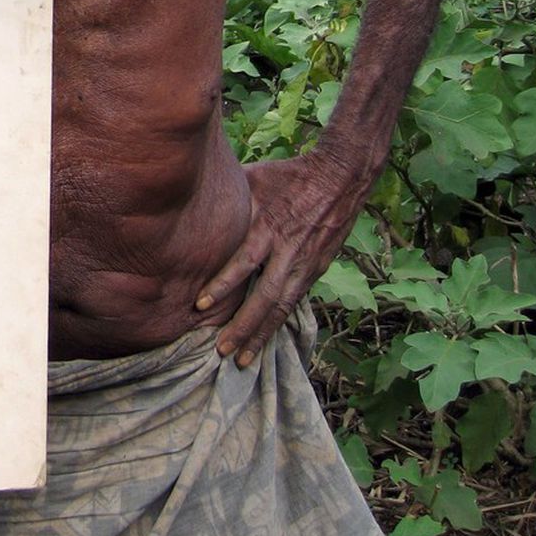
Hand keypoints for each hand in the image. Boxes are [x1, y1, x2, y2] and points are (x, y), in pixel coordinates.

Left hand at [195, 153, 367, 366]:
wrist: (342, 177)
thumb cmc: (290, 175)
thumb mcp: (254, 180)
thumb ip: (229, 197)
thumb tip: (193, 199)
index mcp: (270, 227)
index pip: (244, 262)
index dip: (222, 285)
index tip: (200, 305)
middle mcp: (289, 252)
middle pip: (265, 297)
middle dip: (243, 327)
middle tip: (222, 351)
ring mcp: (306, 265)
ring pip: (282, 308)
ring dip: (261, 335)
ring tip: (243, 360)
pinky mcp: (317, 270)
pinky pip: (295, 303)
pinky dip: (278, 323)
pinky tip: (265, 339)